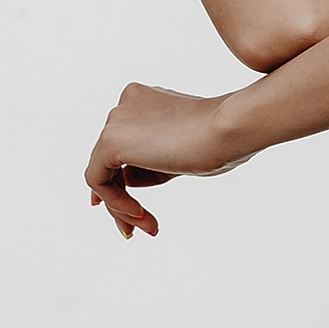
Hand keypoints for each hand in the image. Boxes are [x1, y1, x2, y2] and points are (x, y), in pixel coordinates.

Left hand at [85, 82, 254, 238]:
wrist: (230, 129)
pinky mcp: (111, 139)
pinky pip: (97, 179)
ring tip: (149, 226)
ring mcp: (117, 119)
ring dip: (123, 206)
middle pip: (112, 161)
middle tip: (144, 227)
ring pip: (104, 173)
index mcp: (145, 100)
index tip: (135, 208)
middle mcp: (126, 104)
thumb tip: (126, 179)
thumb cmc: (221, 140)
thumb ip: (153, 162)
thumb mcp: (180, 154)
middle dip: (124, 198)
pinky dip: (115, 202)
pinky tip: (140, 214)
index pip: (126, 146)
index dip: (124, 180)